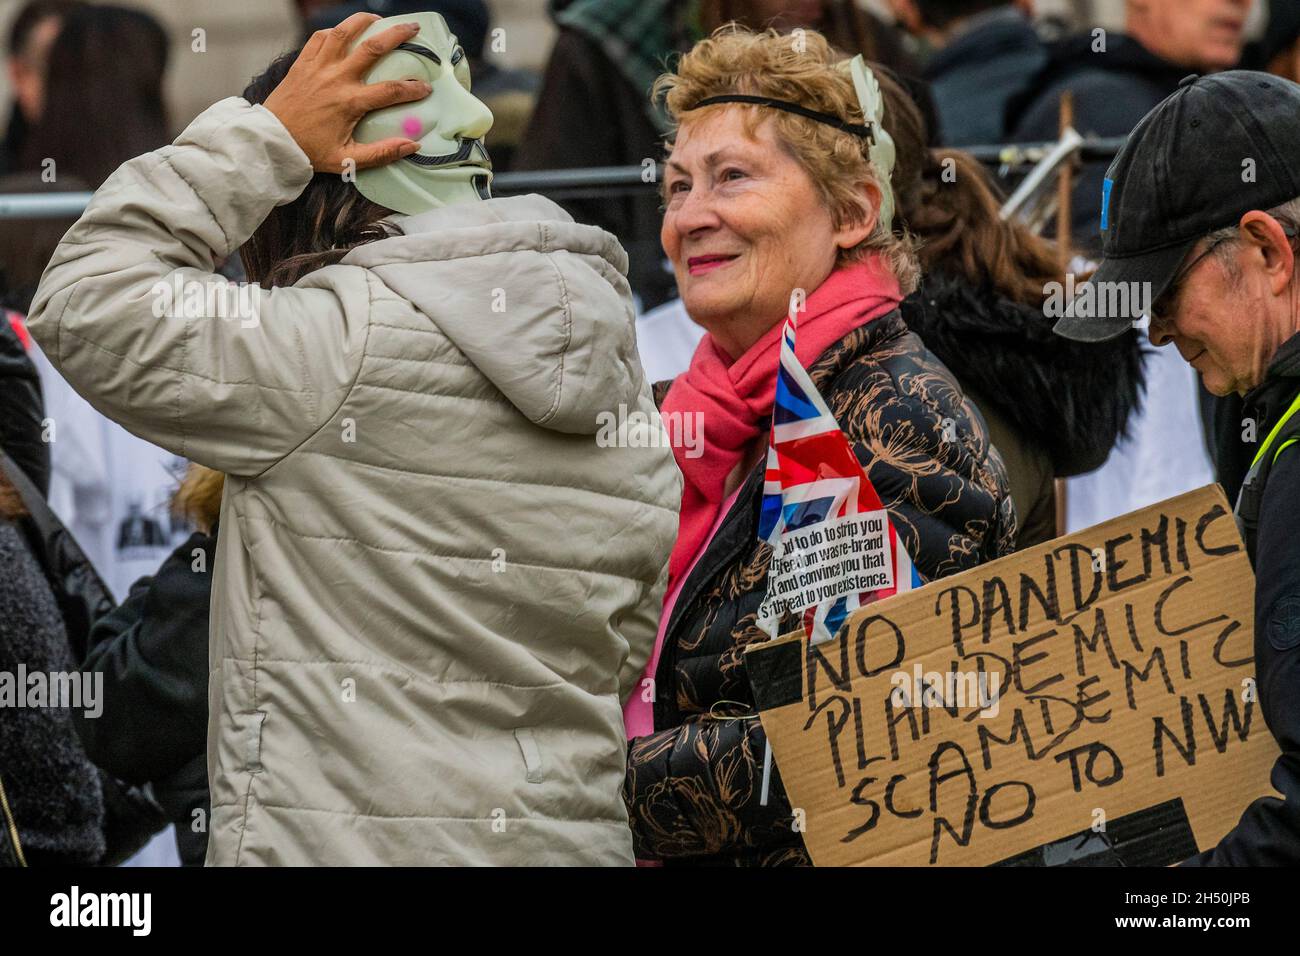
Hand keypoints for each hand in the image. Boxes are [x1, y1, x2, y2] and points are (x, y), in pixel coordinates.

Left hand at [263, 12, 429, 172]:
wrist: (272, 141)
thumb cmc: (310, 151)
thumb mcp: (348, 160)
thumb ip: (382, 153)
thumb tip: (412, 145)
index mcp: (350, 102)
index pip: (392, 90)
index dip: (414, 88)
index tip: (427, 88)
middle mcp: (336, 78)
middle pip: (373, 48)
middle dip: (397, 35)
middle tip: (413, 28)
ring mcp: (318, 67)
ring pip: (344, 32)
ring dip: (363, 21)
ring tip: (378, 19)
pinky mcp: (302, 63)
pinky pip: (319, 38)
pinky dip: (334, 31)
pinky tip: (345, 31)